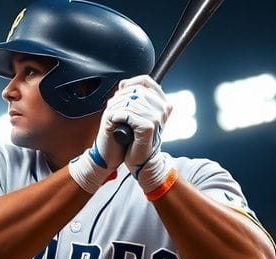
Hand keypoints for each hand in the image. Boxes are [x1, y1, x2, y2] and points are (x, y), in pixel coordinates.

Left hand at [103, 75, 174, 193]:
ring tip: (113, 117)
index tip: (120, 91)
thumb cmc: (137, 139)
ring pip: (129, 103)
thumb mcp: (137, 115)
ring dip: (116, 108)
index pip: (146, 81)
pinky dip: (118, 117)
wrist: (140, 160)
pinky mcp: (148, 126)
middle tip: (113, 109)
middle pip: (135, 90)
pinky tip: (116, 123)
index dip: (130, 83)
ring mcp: (157, 117)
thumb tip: (123, 84)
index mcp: (162, 103)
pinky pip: (128, 115)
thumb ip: (135, 99)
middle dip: (120, 98)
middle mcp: (162, 108)